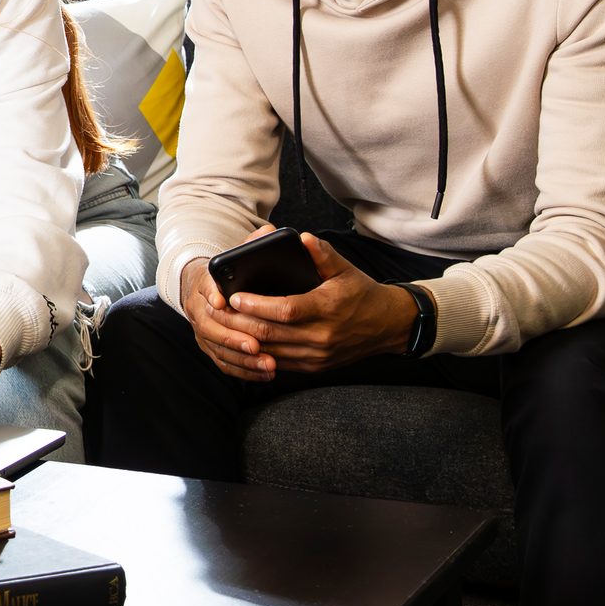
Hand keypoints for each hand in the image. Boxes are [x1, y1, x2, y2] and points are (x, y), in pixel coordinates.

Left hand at [188, 231, 417, 378]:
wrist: (387, 326)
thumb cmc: (361, 294)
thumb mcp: (346, 269)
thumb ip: (323, 254)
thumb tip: (303, 238)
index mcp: (327, 309)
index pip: (285, 309)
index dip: (256, 304)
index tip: (234, 297)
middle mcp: (321, 336)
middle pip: (271, 333)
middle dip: (239, 323)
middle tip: (217, 311)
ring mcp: (317, 356)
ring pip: (271, 352)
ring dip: (244, 340)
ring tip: (223, 326)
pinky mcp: (314, 367)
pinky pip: (280, 364)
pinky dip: (259, 355)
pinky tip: (243, 342)